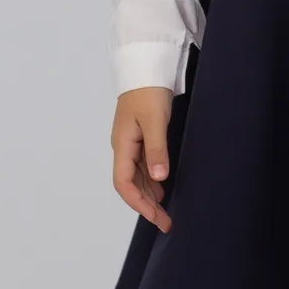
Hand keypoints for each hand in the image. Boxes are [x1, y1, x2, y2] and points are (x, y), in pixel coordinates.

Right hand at [112, 87, 174, 230]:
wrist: (146, 66)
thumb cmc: (149, 92)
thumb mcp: (155, 121)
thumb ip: (157, 150)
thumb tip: (159, 178)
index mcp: (122, 145)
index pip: (123, 182)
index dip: (138, 203)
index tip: (155, 217)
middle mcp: (123, 147)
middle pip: (130, 184)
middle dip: (146, 206)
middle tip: (166, 222)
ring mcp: (130, 143)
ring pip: (136, 177)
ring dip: (149, 195)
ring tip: (166, 212)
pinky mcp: (139, 137)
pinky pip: (142, 166)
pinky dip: (152, 181)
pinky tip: (163, 188)